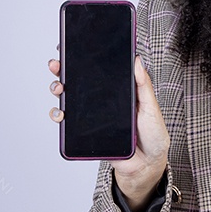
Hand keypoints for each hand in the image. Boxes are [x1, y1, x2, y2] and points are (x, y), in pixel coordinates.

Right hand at [48, 54, 169, 210]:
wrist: (147, 164)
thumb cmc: (153, 135)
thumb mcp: (151, 107)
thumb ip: (144, 85)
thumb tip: (137, 59)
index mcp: (117, 92)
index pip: (97, 71)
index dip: (83, 59)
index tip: (71, 47)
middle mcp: (101, 102)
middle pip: (77, 82)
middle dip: (63, 70)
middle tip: (57, 64)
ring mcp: (92, 117)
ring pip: (68, 99)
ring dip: (57, 90)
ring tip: (59, 88)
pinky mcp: (86, 134)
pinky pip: (67, 124)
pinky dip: (59, 115)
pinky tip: (61, 112)